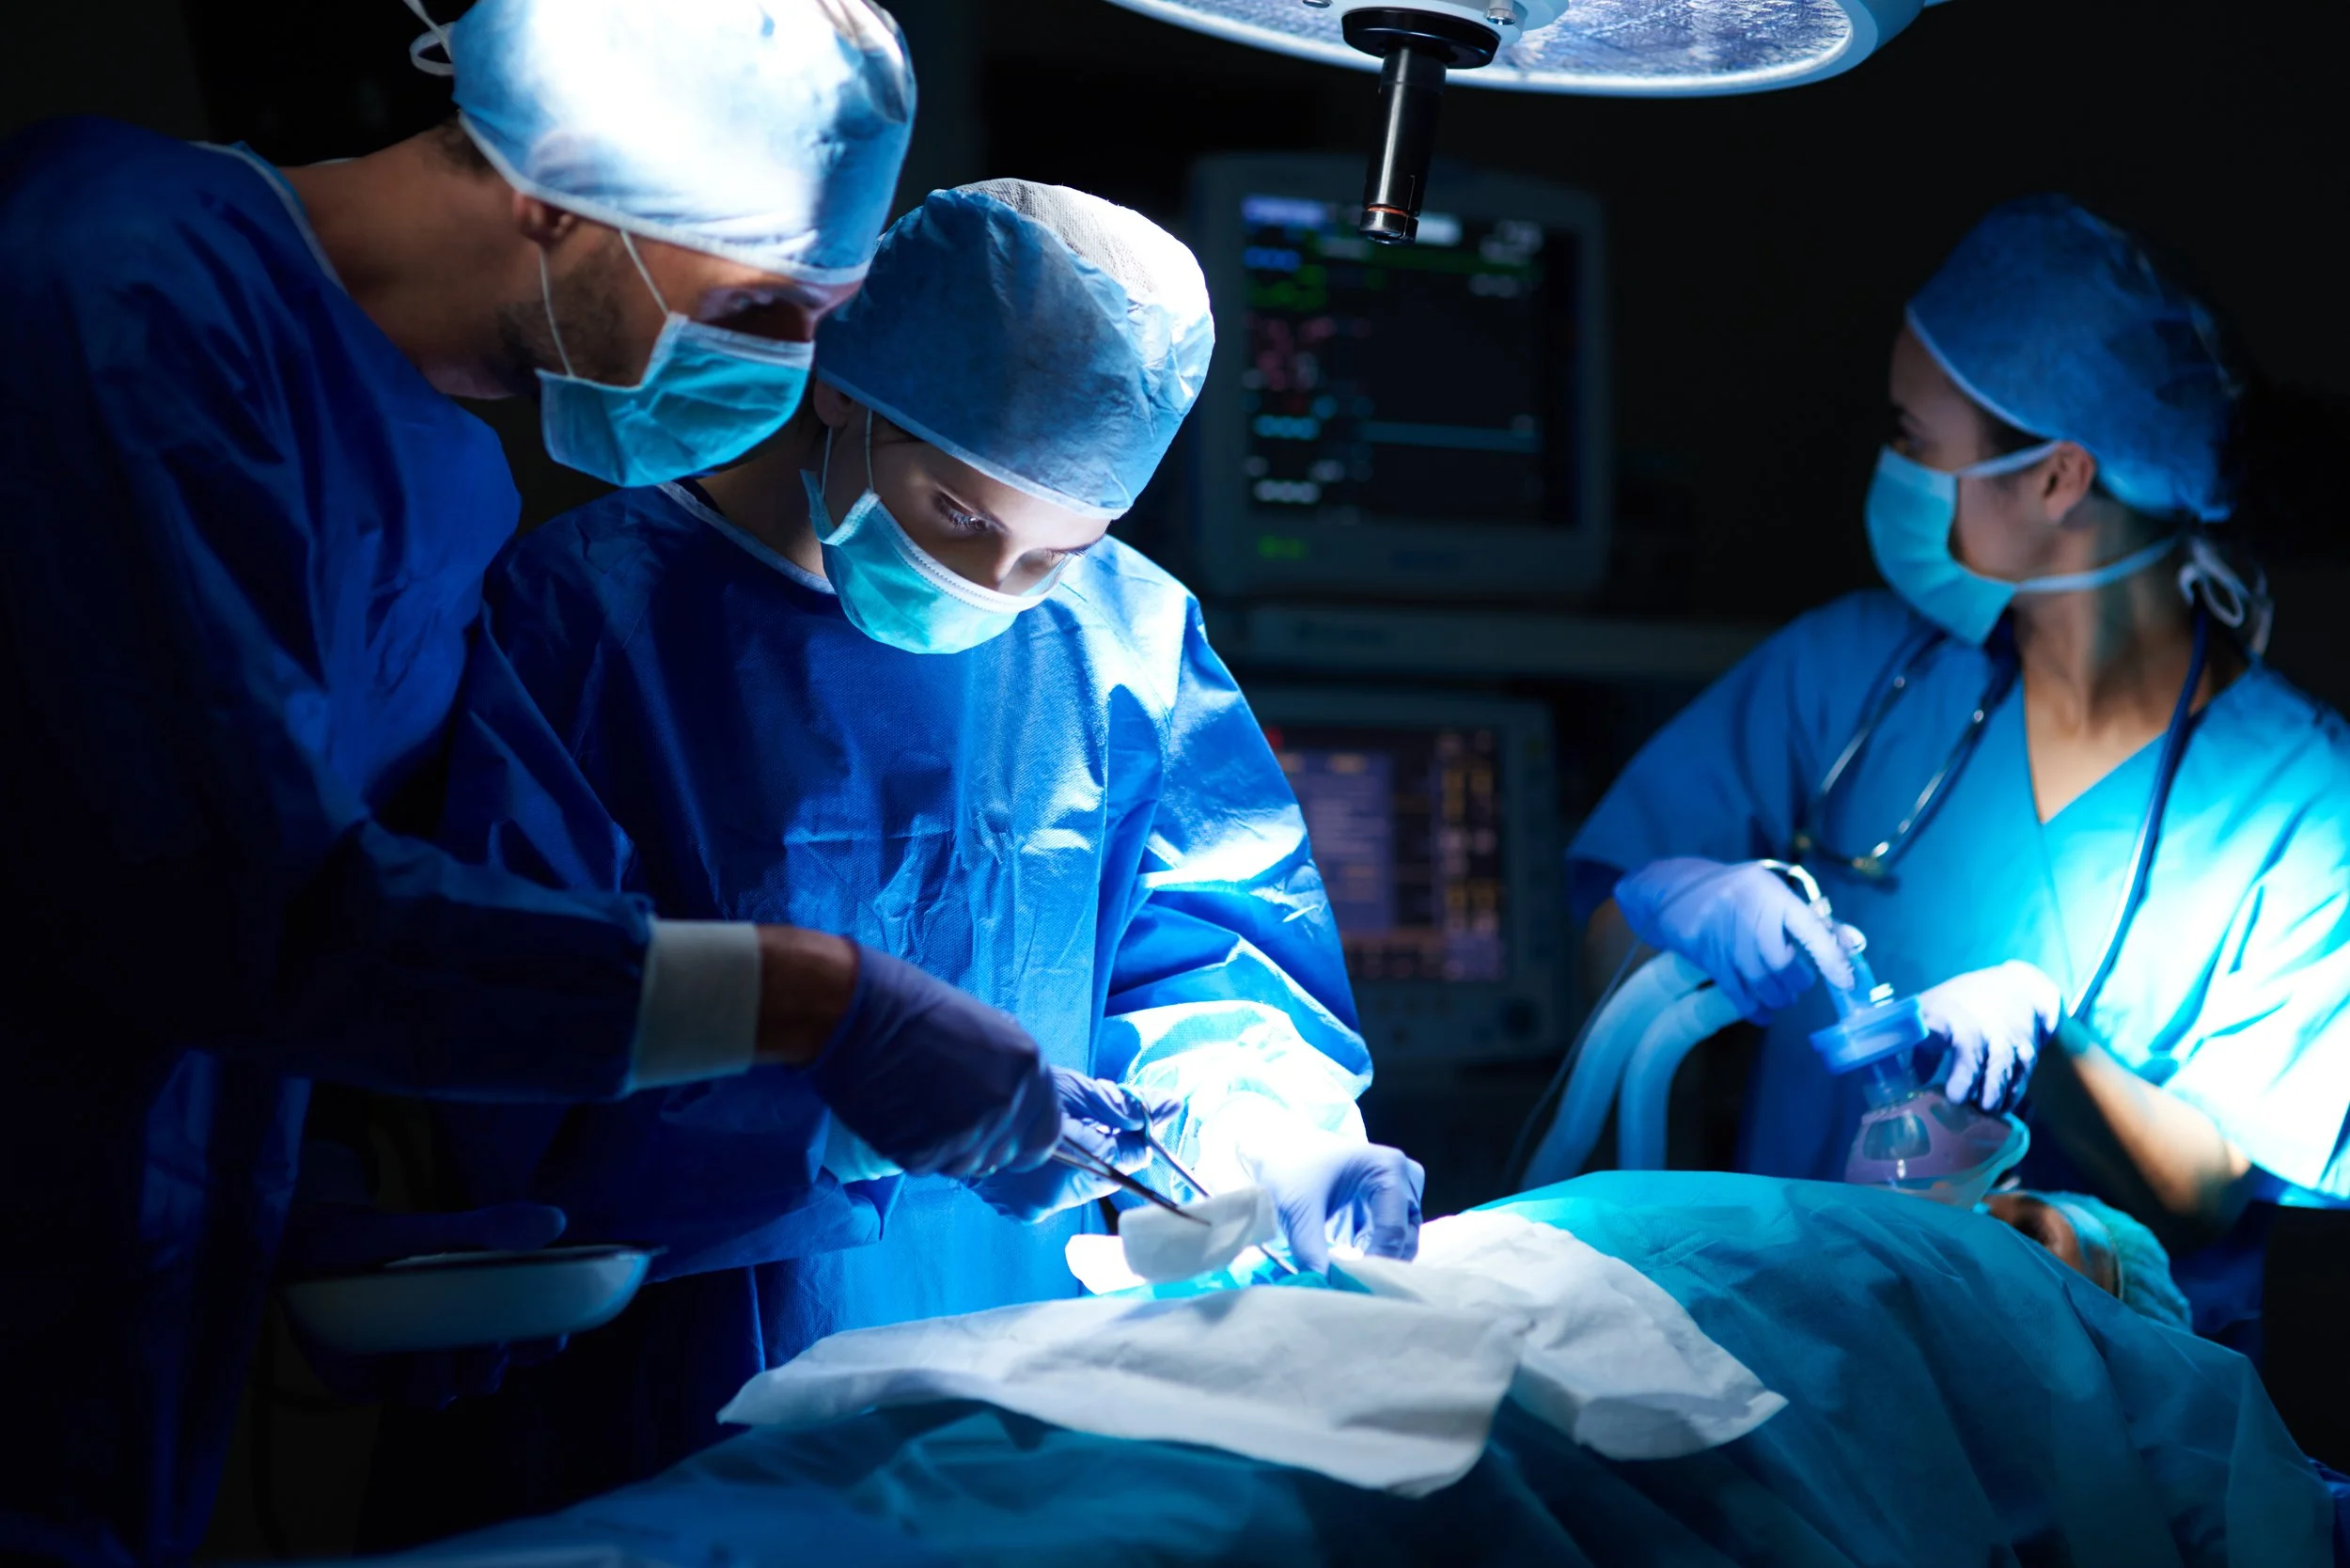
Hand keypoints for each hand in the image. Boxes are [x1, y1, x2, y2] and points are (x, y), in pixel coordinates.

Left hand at [279, 1195, 570, 1407]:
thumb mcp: (441, 1230)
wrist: (313, 1246)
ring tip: (430, 1343)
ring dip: (445, 1372)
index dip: (542, 1345)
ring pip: (445, 1393)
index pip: (529, 1344)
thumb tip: (554, 1220)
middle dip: (489, 1362)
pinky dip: (404, 1375)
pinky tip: (397, 1349)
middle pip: (487, 1377)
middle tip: (487, 1337)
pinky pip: (398, 1394)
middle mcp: (450, 1350)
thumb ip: (491, 1229)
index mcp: (480, 1317)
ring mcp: (410, 1370)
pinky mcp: (370, 1384)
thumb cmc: (387, 1239)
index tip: (549, 1333)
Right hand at [802, 947, 1060, 1179]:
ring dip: (949, 1148)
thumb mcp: (987, 1032)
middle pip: (1006, 1156)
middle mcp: (1006, 1105)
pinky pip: (930, 1166)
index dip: (1022, 1138)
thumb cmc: (916, 1010)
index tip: (1002, 1133)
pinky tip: (899, 1115)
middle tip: (947, 1115)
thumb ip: (1009, 1075)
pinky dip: (916, 1149)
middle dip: (982, 1143)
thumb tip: (1015, 1107)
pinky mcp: (925, 1154)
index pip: (1046, 1136)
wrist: (857, 1016)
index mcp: (1028, 1069)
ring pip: (967, 1166)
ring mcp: (967, 1134)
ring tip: (919, 1107)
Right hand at [972, 1071, 1174, 1221]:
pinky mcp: (1018, 1212)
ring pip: (1078, 1186)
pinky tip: (1043, 1154)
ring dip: (1078, 1163)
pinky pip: (1053, 1193)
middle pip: (1100, 1177)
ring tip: (1060, 1136)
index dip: (1132, 1140)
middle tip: (1086, 1123)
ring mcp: (1030, 1210)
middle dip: (1103, 1150)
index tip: (1136, 1124)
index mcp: (1064, 1162)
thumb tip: (1172, 1106)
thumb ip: (1123, 1104)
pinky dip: (1056, 1174)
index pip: (1123, 1162)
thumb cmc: (1015, 1090)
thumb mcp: (1072, 1089)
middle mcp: (1048, 1198)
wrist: (951, 1107)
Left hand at [1245, 1127, 1424, 1272]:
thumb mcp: (1297, 1210)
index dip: (1375, 1262)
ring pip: (1402, 1246)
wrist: (1277, 1156)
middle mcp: (1404, 1180)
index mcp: (1389, 1168)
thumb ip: (1310, 1250)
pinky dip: (1372, 1261)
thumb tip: (1321, 1288)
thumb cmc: (1290, 1172)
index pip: (1393, 1229)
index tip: (1350, 1285)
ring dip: (1377, 1265)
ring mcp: (1400, 1196)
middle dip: (1378, 1265)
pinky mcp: (1387, 1212)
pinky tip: (1349, 1272)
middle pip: (1403, 1239)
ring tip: (1348, 1281)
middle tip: (1351, 1287)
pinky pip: (1390, 1245)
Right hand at [1614, 858, 1856, 1020]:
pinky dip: (1754, 1009)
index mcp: (1768, 891)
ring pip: (1760, 981)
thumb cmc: (1734, 890)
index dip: (1830, 957)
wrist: (1671, 890)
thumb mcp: (1772, 892)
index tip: (1846, 981)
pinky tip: (1763, 1012)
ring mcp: (1722, 935)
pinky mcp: (1705, 956)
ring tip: (1783, 996)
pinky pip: (1736, 992)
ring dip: (1779, 997)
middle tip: (1799, 982)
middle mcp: (1745, 911)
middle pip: (1781, 962)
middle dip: (1797, 981)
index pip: (1808, 927)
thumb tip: (1855, 944)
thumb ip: (1814, 919)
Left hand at [1918, 960, 2061, 1113]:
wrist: (2016, 988)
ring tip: (1984, 1108)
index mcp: (1943, 1016)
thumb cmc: (1962, 1006)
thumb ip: (1918, 1047)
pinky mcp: (2025, 1052)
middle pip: (1971, 1049)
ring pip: (2000, 1066)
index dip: (1922, 1042)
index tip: (1915, 1065)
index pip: (1930, 1026)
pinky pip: (2020, 1076)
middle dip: (1965, 1074)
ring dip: (1992, 1090)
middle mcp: (1975, 1027)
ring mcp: (2002, 1039)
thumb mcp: (1934, 1013)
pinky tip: (2002, 1107)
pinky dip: (2012, 1094)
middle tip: (1957, 1098)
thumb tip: (1908, 1082)